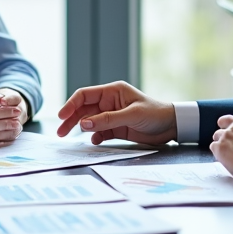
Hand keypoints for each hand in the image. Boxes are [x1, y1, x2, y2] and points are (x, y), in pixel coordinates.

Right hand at [56, 81, 176, 144]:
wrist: (172, 126)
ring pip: (90, 122)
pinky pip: (100, 132)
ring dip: (80, 129)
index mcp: (113, 92)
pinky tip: (94, 142)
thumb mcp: (131, 115)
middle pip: (84, 109)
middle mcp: (110, 102)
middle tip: (60, 132)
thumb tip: (83, 124)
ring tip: (69, 138)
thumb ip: (108, 119)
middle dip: (71, 119)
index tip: (61, 116)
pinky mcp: (117, 129)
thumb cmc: (155, 113)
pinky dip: (94, 137)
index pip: (85, 95)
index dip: (71, 104)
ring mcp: (112, 116)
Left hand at [210, 106, 232, 173]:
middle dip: (226, 123)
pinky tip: (223, 157)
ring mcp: (229, 132)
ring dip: (221, 139)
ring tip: (225, 147)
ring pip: (219, 133)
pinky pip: (215, 146)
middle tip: (226, 128)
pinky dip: (218, 151)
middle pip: (228, 118)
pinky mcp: (220, 145)